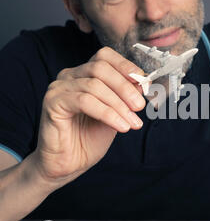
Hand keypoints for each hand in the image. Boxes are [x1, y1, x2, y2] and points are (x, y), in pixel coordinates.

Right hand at [32, 47, 145, 186]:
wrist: (69, 164)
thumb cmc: (90, 138)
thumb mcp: (116, 113)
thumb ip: (126, 97)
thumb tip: (144, 84)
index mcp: (84, 74)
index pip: (105, 56)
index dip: (126, 66)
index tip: (145, 83)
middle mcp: (70, 76)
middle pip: (100, 68)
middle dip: (125, 87)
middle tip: (140, 106)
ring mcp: (59, 88)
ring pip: (94, 85)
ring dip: (119, 105)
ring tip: (133, 123)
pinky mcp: (52, 103)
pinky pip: (84, 101)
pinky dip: (107, 113)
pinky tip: (121, 126)